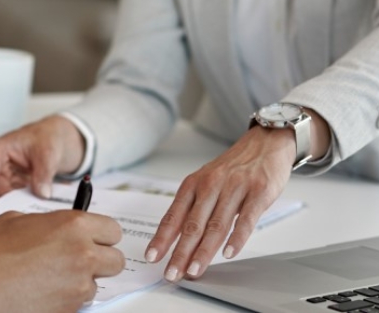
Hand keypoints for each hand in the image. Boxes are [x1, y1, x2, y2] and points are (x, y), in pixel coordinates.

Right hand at [0, 115, 85, 202]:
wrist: (57, 138)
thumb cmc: (46, 136)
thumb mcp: (48, 152)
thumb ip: (44, 173)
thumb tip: (41, 192)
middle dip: (5, 201)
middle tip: (21, 210)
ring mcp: (3, 175)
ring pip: (2, 196)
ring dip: (16, 203)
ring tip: (32, 204)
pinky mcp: (12, 184)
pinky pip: (13, 198)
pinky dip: (22, 202)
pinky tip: (34, 200)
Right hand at [0, 209, 124, 312]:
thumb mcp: (19, 219)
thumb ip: (48, 222)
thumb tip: (56, 226)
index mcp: (73, 226)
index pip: (113, 230)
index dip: (101, 234)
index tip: (93, 238)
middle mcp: (82, 255)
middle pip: (116, 260)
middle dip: (100, 259)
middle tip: (80, 258)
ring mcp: (78, 285)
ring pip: (97, 283)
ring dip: (81, 280)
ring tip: (53, 274)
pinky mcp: (71, 308)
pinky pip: (80, 301)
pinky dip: (68, 296)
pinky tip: (45, 288)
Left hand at [144, 126, 294, 281]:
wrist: (264, 143)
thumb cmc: (233, 167)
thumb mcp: (207, 181)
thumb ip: (194, 207)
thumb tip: (176, 237)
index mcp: (193, 184)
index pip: (173, 216)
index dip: (162, 238)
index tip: (152, 256)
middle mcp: (210, 185)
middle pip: (192, 225)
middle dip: (180, 252)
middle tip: (172, 273)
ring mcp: (235, 188)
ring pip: (216, 225)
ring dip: (204, 251)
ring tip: (194, 270)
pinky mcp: (258, 192)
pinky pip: (246, 219)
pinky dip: (237, 238)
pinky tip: (228, 253)